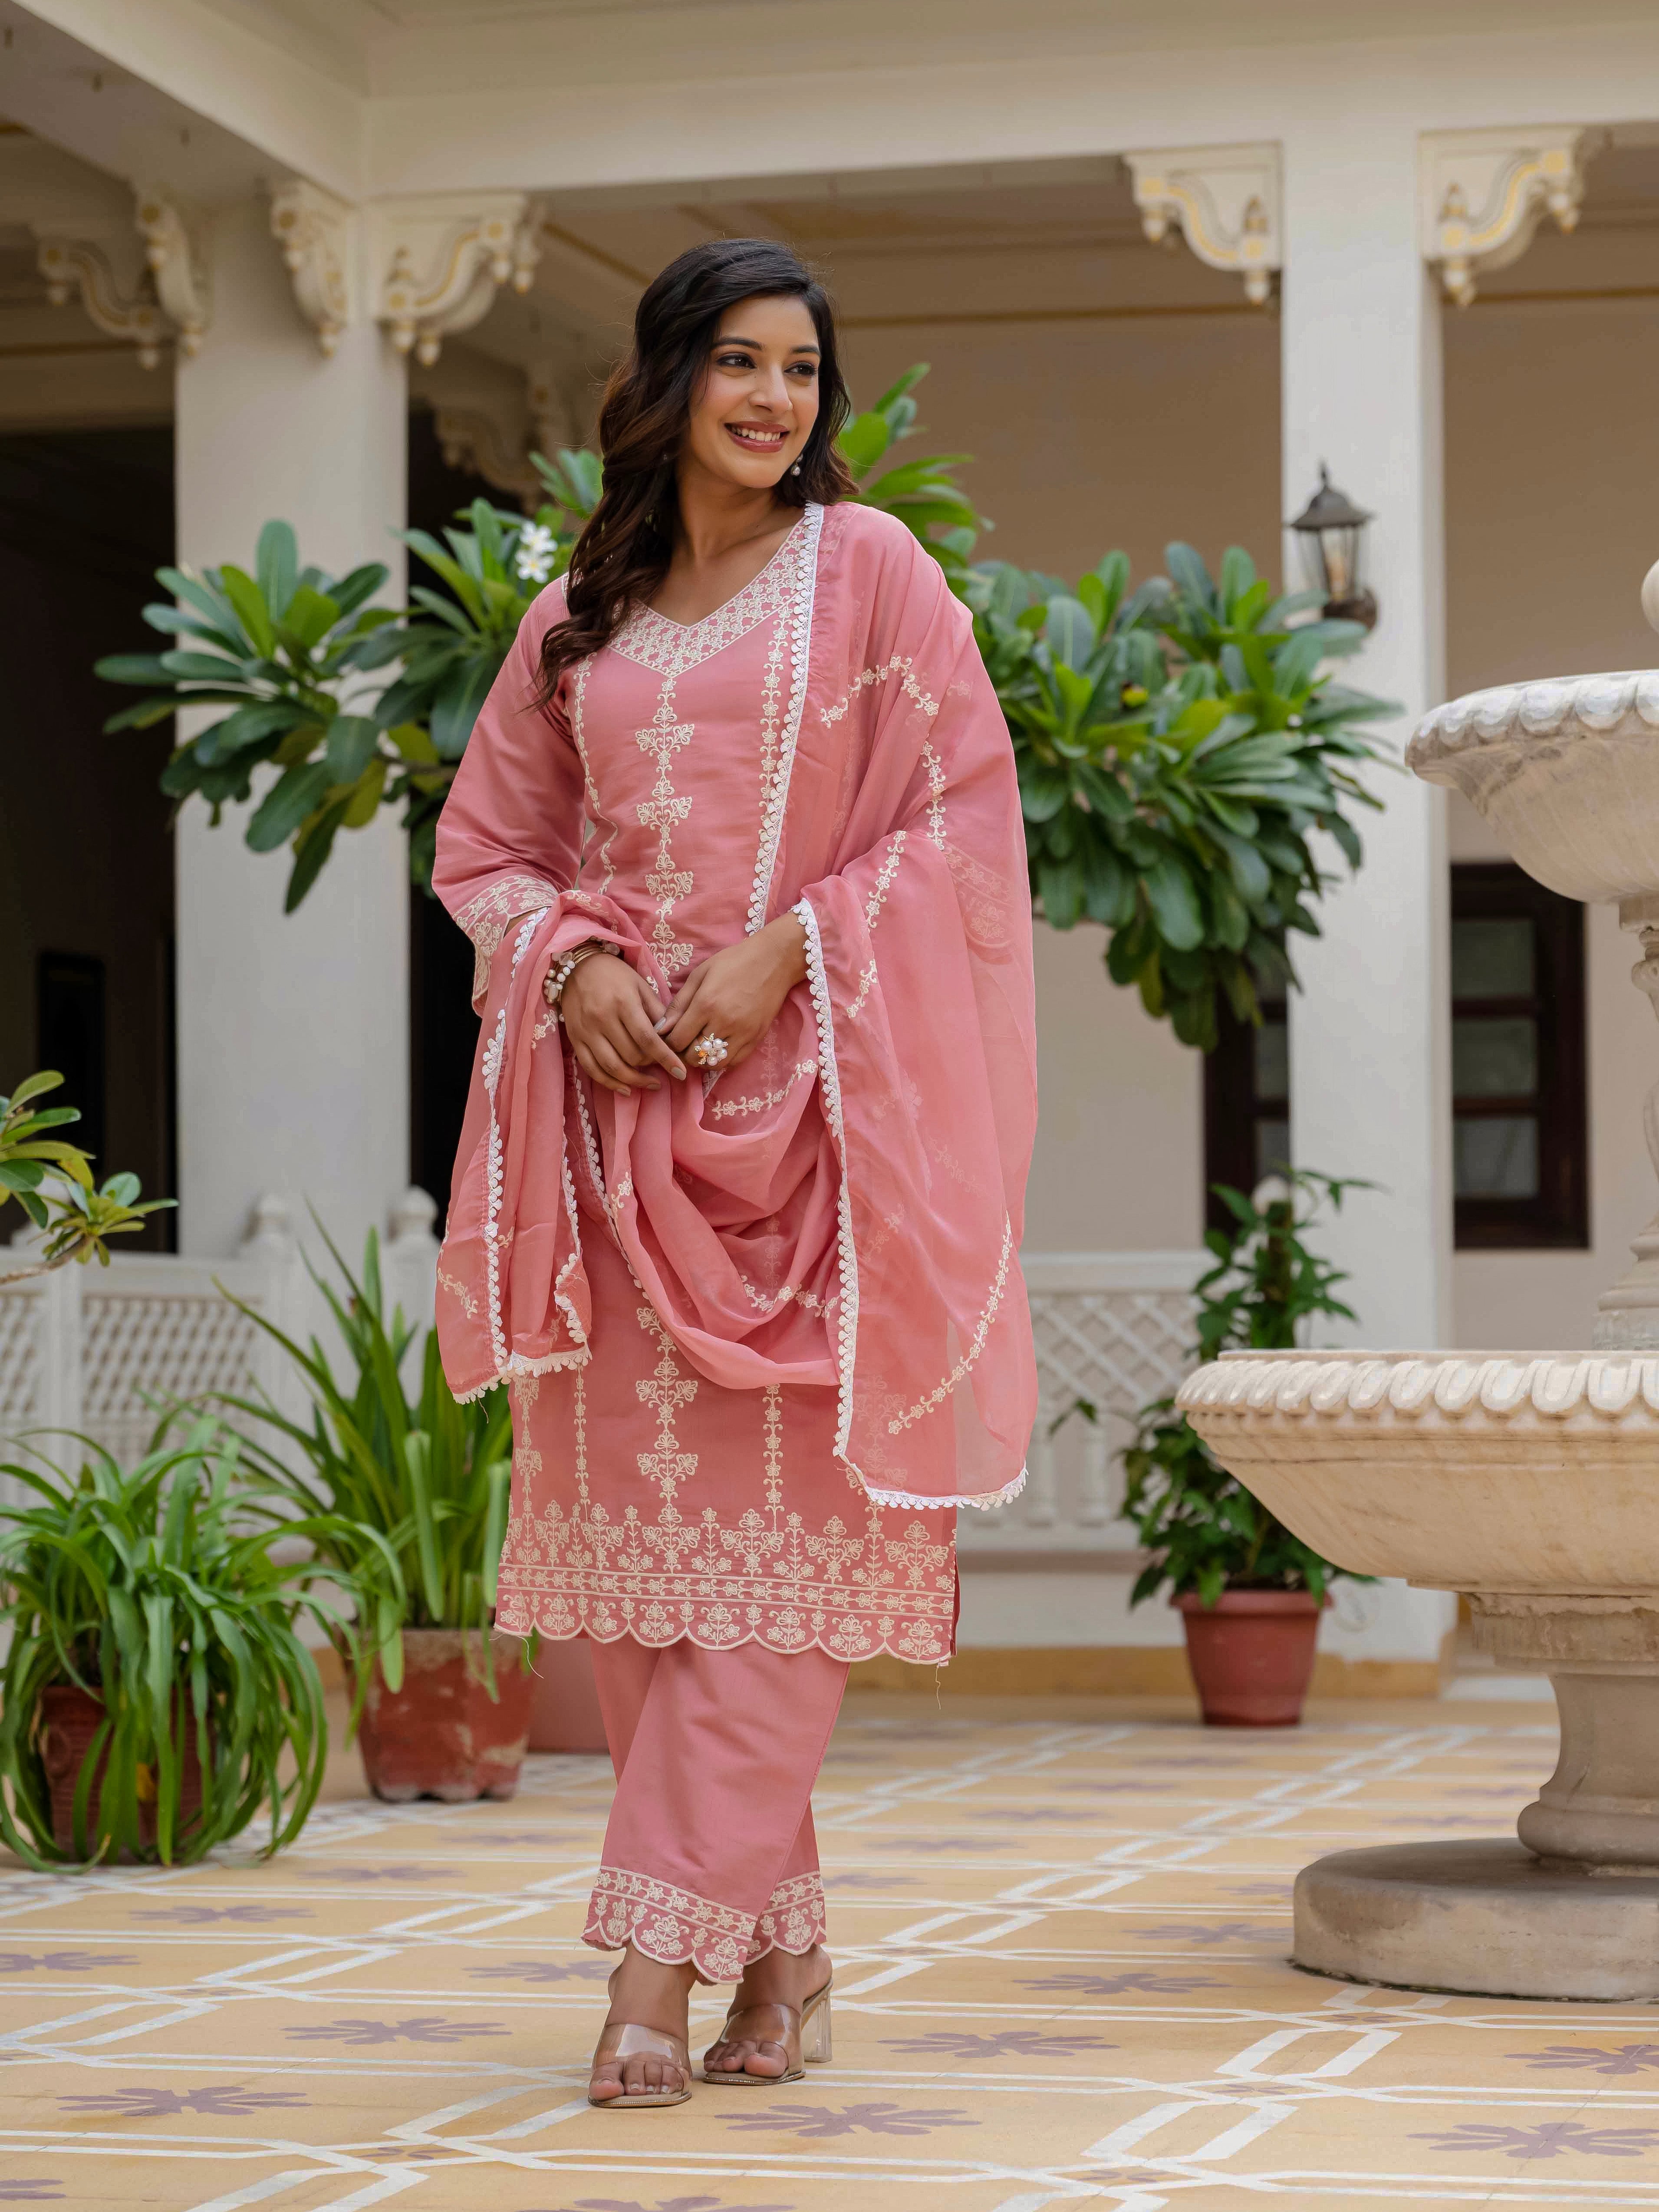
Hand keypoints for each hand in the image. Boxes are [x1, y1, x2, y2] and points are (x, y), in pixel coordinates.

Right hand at [560, 951, 686, 1095]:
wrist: (576, 966)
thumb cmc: (614, 975)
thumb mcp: (640, 985)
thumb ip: (657, 1012)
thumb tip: (672, 1038)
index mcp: (623, 1003)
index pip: (648, 1039)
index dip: (666, 1059)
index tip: (680, 1073)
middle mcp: (603, 1019)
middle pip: (632, 1055)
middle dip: (651, 1066)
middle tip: (662, 1066)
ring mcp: (586, 1031)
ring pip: (612, 1067)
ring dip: (634, 1081)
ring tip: (650, 1083)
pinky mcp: (575, 1039)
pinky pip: (591, 1069)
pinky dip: (609, 1083)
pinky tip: (626, 1088)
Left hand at [655, 914, 807, 1070]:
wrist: (773, 960)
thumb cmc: (733, 962)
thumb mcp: (700, 974)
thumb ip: (679, 1004)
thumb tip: (660, 1029)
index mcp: (706, 1004)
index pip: (677, 1040)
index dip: (668, 1041)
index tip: (669, 1035)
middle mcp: (724, 1022)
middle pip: (693, 1056)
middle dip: (683, 1052)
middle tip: (683, 1042)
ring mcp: (742, 1033)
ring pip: (713, 1063)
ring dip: (702, 1060)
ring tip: (700, 1046)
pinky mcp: (756, 1038)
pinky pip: (733, 1062)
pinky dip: (721, 1061)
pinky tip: (717, 1048)